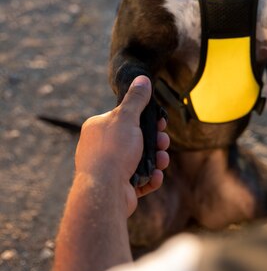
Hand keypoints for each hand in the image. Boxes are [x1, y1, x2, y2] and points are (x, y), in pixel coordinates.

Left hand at [75, 76, 168, 216]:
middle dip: (155, 141)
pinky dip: (150, 176)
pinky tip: (156, 175)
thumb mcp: (127, 118)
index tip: (160, 121)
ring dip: (156, 159)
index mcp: (98, 128)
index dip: (145, 119)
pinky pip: (140, 179)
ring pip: (140, 159)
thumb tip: (142, 78)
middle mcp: (101, 148)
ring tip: (162, 160)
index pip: (125, 118)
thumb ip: (136, 99)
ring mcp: (109, 169)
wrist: (105, 192)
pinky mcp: (119, 187)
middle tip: (163, 142)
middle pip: (136, 139)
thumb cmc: (113, 151)